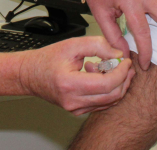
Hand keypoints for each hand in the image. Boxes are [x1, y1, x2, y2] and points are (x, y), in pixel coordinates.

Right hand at [17, 36, 134, 115]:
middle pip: (112, 96)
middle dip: (124, 80)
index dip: (121, 72)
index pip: (107, 84)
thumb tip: (118, 55)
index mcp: (70, 84)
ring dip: (117, 85)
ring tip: (108, 67)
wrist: (30, 74)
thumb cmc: (48, 59)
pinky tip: (98, 75)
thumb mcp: (72, 44)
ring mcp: (76, 109)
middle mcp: (73, 101)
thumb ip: (97, 45)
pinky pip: (101, 103)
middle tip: (126, 66)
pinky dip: (107, 90)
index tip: (126, 61)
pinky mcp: (78, 111)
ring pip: (109, 102)